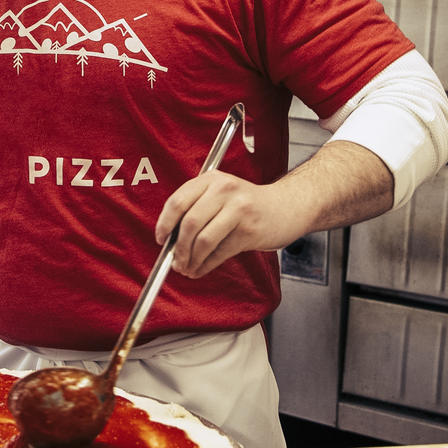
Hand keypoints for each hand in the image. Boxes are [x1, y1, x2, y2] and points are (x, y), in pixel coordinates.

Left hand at [152, 170, 313, 279]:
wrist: (286, 207)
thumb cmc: (248, 204)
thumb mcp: (221, 194)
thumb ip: (197, 208)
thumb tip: (170, 239)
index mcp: (211, 179)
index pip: (178, 201)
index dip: (165, 224)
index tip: (161, 239)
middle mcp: (224, 190)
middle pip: (190, 223)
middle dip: (178, 248)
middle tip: (175, 262)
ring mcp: (238, 209)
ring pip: (204, 240)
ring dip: (191, 260)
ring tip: (188, 268)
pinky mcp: (249, 230)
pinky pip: (220, 252)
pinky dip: (206, 265)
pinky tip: (201, 269)